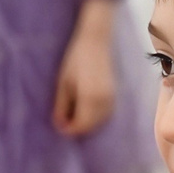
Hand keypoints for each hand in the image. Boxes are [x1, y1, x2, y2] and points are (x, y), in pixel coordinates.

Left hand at [53, 22, 115, 137]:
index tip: (59, 127)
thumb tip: (59, 124)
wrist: (95, 43)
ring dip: (87, 123)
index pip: (81, 125)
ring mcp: (112, 98)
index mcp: (90, 98)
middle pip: (91, 126)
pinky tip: (85, 111)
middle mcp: (104, 101)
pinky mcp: (115, 94)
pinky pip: (106, 114)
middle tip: (64, 122)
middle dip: (77, 128)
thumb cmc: (75, 60)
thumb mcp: (64, 83)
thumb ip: (61, 106)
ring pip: (100, 121)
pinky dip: (96, 117)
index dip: (69, 130)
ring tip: (72, 116)